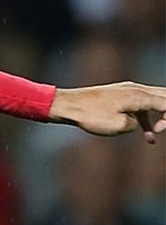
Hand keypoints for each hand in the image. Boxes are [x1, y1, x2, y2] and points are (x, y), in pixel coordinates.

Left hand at [49, 83, 165, 139]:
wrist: (69, 105)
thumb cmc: (91, 115)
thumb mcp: (118, 126)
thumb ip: (135, 125)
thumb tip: (135, 123)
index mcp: (139, 96)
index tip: (157, 132)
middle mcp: (136, 89)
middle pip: (164, 96)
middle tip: (161, 128)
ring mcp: (128, 89)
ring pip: (153, 100)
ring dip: (157, 117)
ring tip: (154, 135)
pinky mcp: (120, 94)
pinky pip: (140, 103)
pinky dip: (144, 117)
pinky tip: (145, 132)